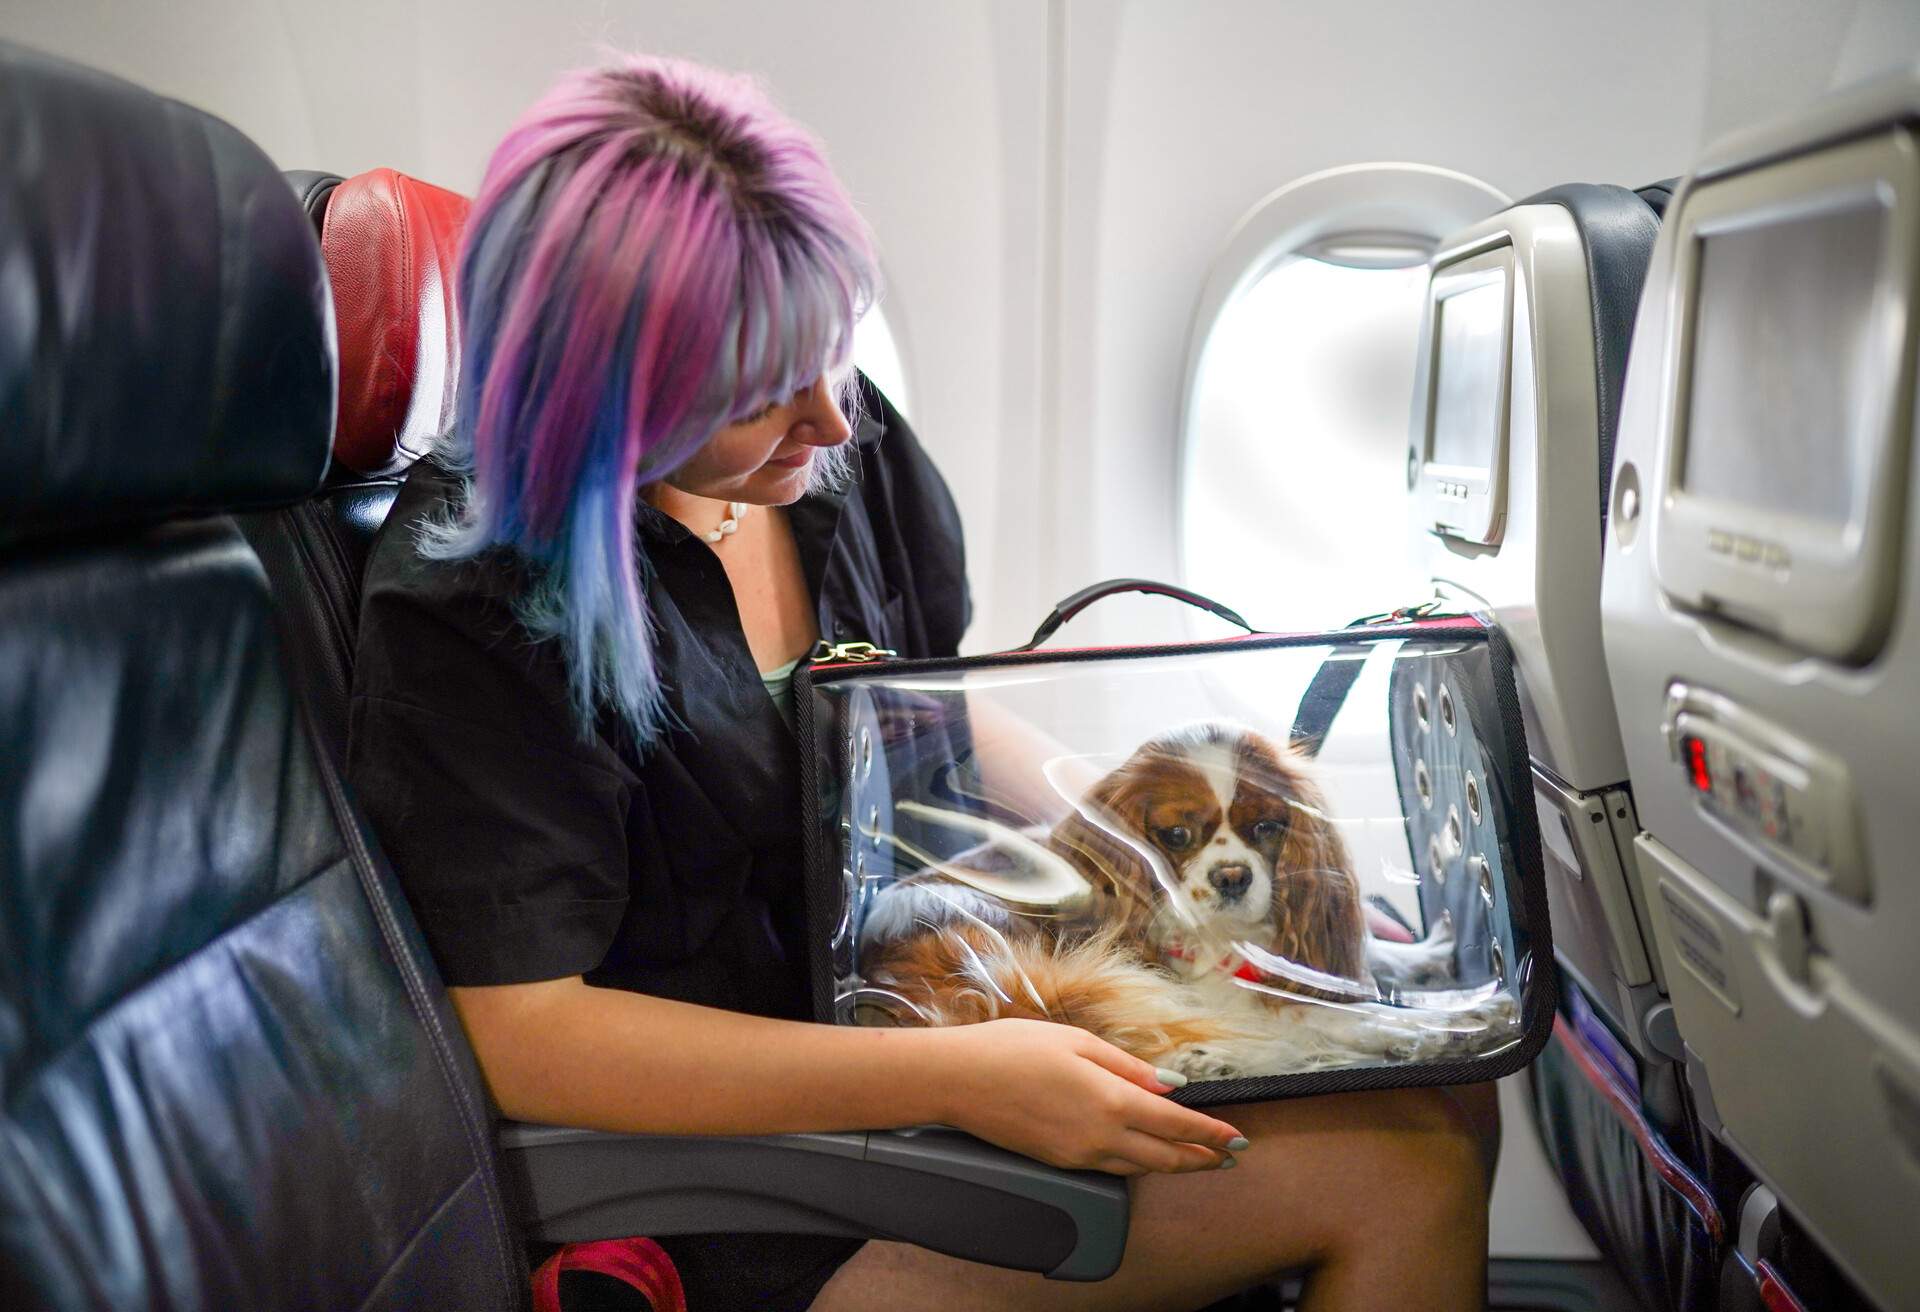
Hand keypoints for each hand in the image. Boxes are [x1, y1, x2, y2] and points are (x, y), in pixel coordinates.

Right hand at [924, 1019, 1246, 1175]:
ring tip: (1197, 1160)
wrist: (958, 1081)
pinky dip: (1138, 1164)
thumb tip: (1167, 1084)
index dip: (1211, 1134)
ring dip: (1173, 1164)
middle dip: (1203, 1158)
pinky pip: (1111, 1168)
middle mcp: (1099, 1136)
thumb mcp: (1077, 1042)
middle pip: (1165, 1157)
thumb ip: (1127, 1066)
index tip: (1237, 1138)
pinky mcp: (1059, 1162)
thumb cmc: (1012, 1049)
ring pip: (1140, 1167)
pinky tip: (1145, 1155)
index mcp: (1109, 1099)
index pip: (1176, 1124)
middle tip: (1229, 1157)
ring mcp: (1078, 1155)